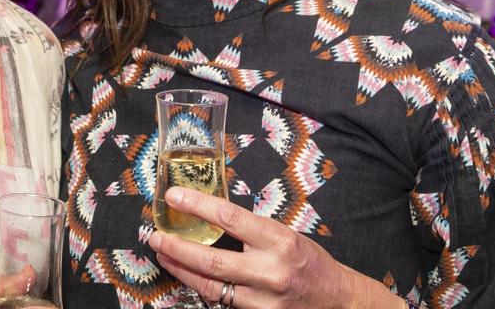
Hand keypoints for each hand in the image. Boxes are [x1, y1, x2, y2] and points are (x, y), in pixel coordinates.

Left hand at [148, 187, 404, 308]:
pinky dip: (201, 287)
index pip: (229, 218)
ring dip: (180, 269)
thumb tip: (209, 212)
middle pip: (211, 260)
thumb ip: (251, 230)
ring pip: (210, 286)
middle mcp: (271, 271)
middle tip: (154, 234)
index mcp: (280, 241)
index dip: (197, 205)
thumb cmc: (310, 263)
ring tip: (162, 253)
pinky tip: (187, 274)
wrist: (339, 302)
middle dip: (176, 246)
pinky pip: (222, 301)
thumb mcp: (285, 235)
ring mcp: (264, 300)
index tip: (173, 196)